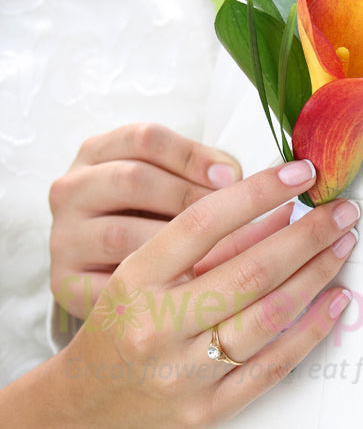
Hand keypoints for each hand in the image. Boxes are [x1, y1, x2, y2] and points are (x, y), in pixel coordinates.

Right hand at [49, 123, 241, 318]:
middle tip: (227, 219)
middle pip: (131, 179)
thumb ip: (201, 175)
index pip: (144, 138)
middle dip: (187, 196)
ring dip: (171, 246)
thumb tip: (232, 178)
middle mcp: (71, 189)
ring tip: (211, 255)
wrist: (116, 286)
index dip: (192, 155)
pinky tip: (183, 290)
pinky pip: (109, 284)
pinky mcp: (64, 281)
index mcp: (97, 153)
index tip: (232, 177)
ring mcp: (63, 236)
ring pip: (120, 234)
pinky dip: (150, 288)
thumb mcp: (172, 184)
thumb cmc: (154, 220)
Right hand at [64, 159, 359, 428]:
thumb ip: (202, 248)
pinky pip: (272, 367)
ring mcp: (184, 373)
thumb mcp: (140, 277)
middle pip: (251, 270)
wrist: (84, 409)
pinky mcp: (206, 412)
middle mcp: (158, 325)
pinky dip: (311, 331)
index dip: (258, 192)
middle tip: (343, 210)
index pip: (204, 223)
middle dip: (308, 234)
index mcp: (136, 280)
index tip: (300, 172)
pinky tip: (336, 302)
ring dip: (317, 275)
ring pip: (269, 315)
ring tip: (344, 245)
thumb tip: (278, 212)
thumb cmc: (119, 329)